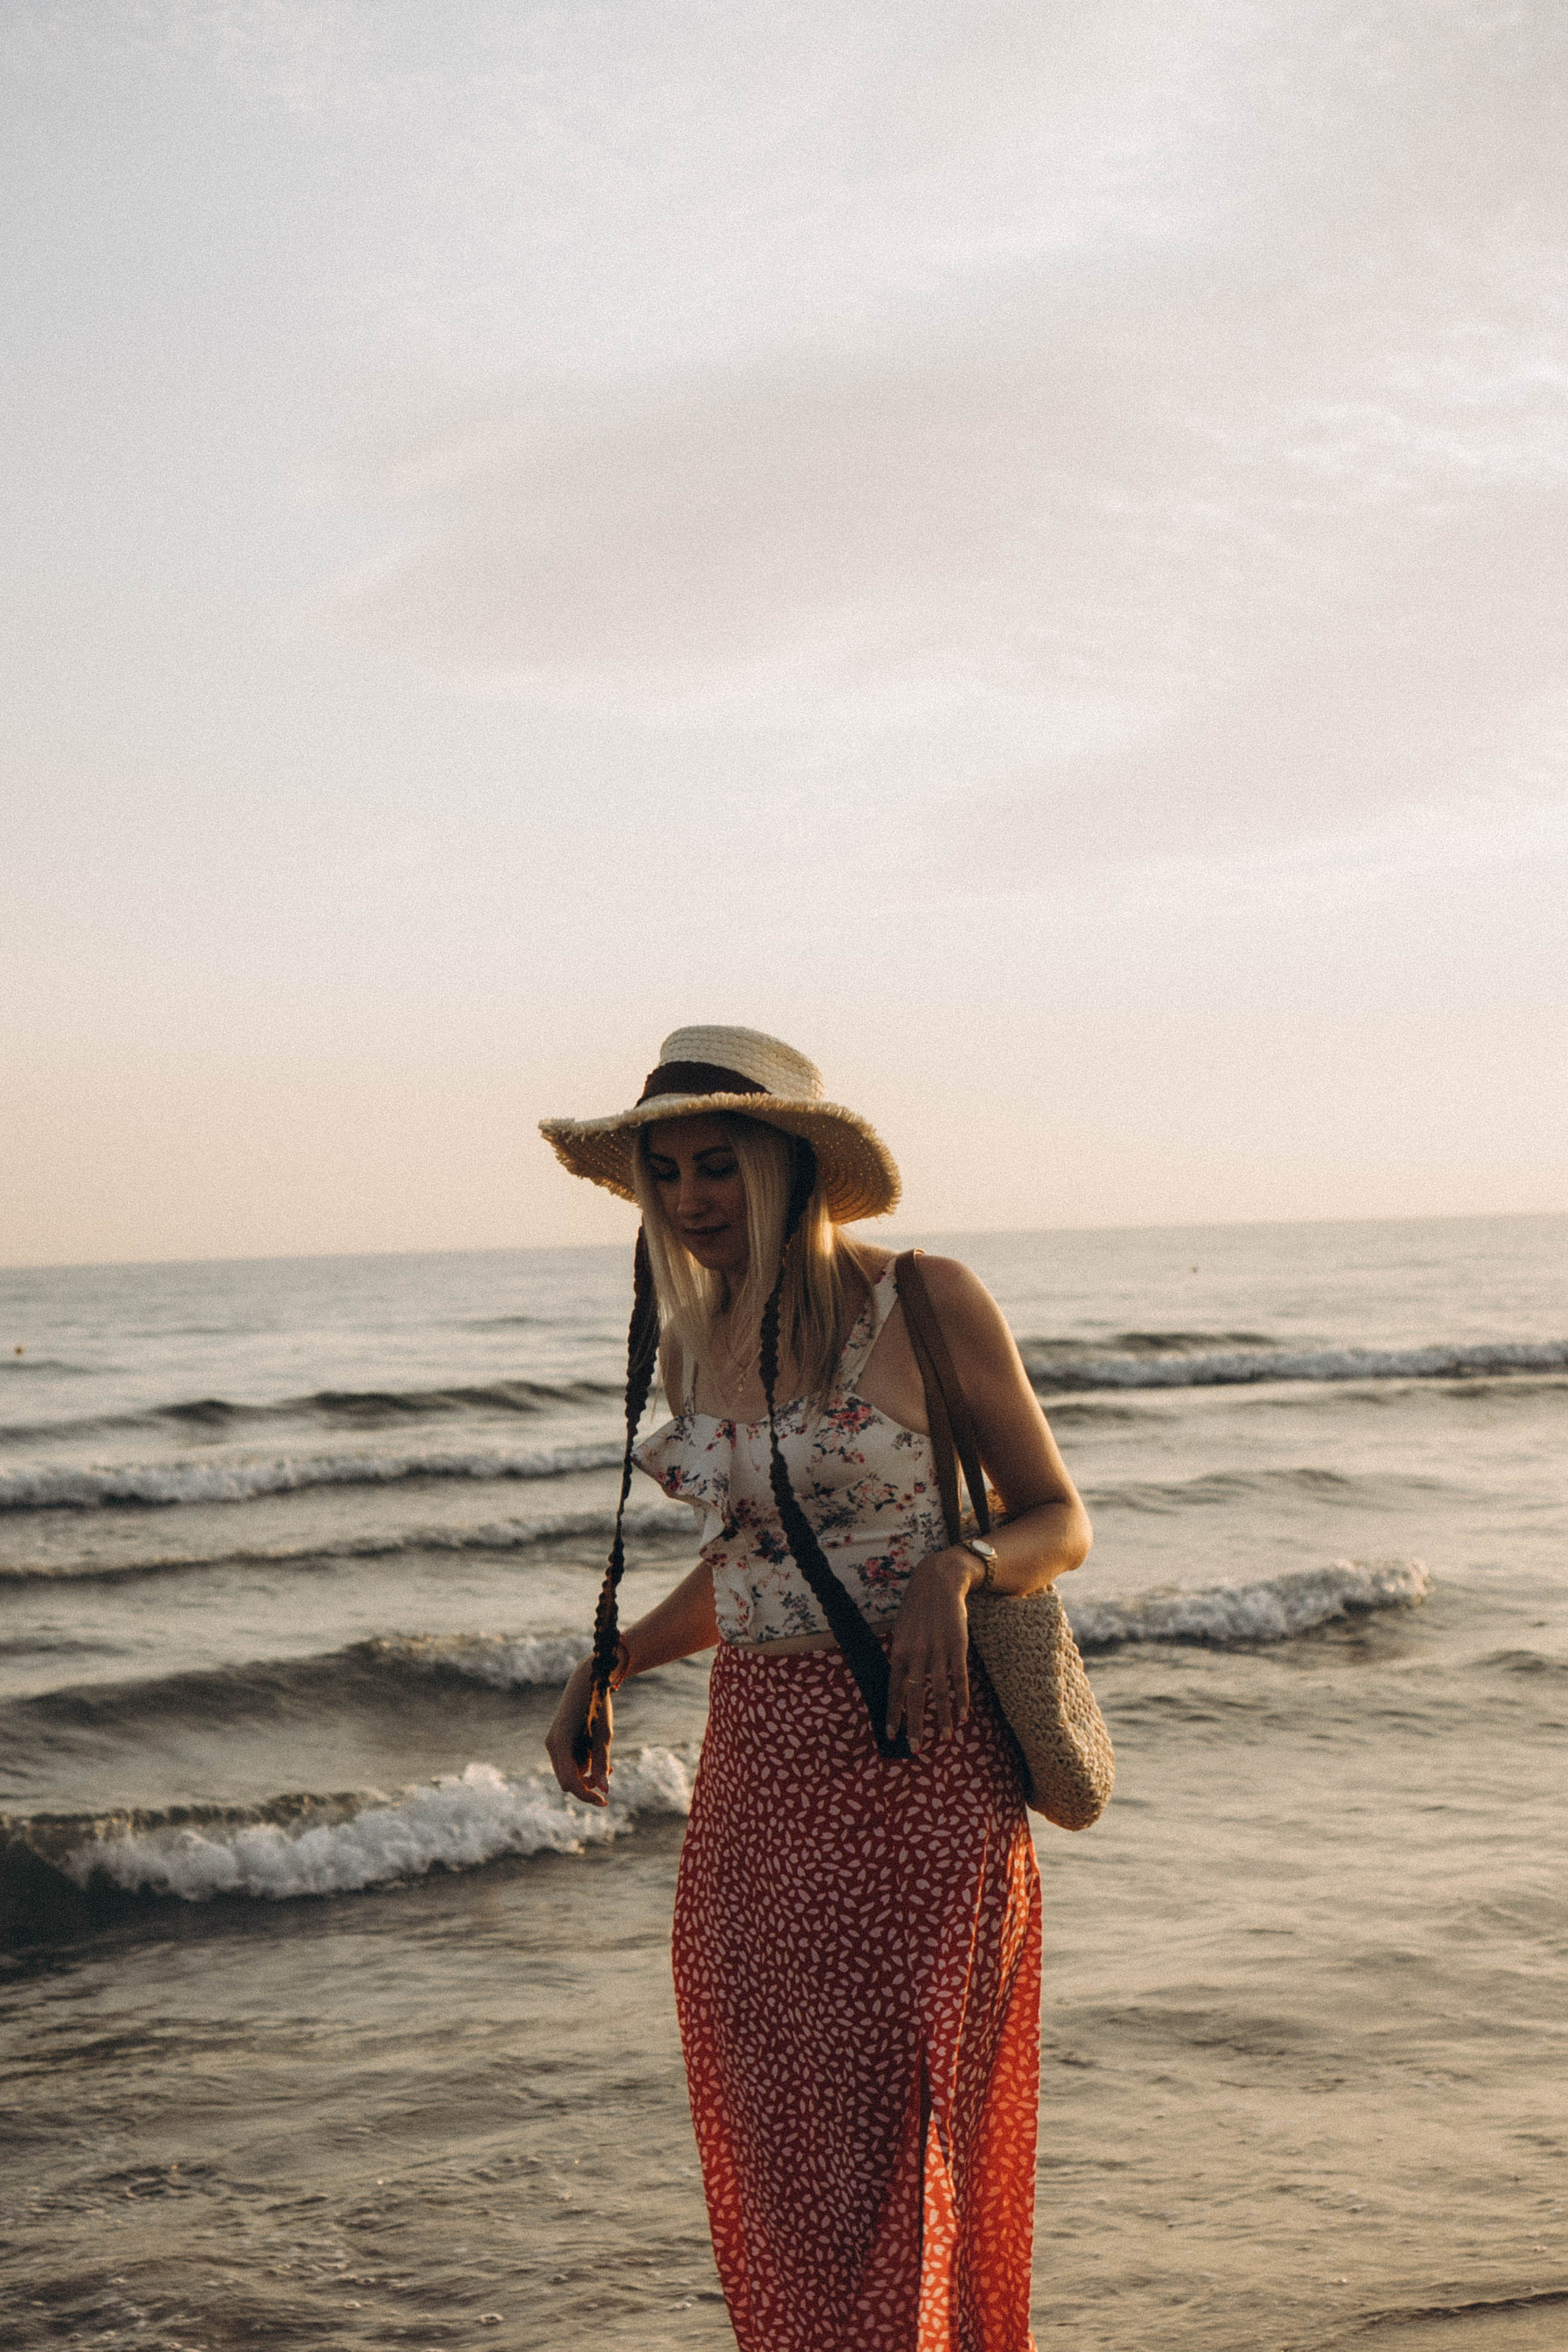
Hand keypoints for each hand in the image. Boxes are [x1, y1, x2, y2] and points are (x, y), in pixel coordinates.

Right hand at [546, 1658, 613, 1806]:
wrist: (588, 1679)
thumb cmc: (598, 1705)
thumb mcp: (604, 1735)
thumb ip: (602, 1763)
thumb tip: (605, 1790)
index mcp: (561, 1743)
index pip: (571, 1782)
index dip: (587, 1795)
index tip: (605, 1801)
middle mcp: (552, 1745)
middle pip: (568, 1780)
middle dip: (588, 1783)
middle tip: (611, 1772)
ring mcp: (553, 1742)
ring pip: (569, 1771)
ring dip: (587, 1772)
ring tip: (607, 1760)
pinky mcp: (558, 1739)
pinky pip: (568, 1761)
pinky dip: (583, 1762)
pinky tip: (595, 1752)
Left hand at [886, 1549, 976, 1753]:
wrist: (939, 1581)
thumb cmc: (917, 1605)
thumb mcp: (901, 1628)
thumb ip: (900, 1653)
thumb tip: (897, 1677)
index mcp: (899, 1650)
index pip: (893, 1689)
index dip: (893, 1713)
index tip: (892, 1735)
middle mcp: (916, 1654)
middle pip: (915, 1696)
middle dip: (915, 1724)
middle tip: (915, 1748)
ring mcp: (938, 1651)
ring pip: (939, 1691)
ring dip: (942, 1717)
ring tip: (945, 1737)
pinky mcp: (958, 1646)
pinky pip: (959, 1678)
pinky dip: (961, 1698)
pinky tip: (963, 1714)